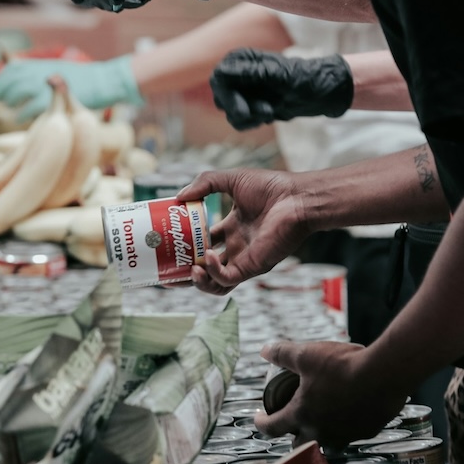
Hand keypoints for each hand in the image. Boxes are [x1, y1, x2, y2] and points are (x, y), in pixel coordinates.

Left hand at [0, 56, 141, 120]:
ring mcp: (45, 85)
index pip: (11, 69)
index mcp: (40, 65)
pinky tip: (20, 120)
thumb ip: (42, 74)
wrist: (102, 82)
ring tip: (11, 111)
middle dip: (2, 92)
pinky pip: (28, 108)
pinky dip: (21, 115)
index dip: (1, 81)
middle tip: (1, 103)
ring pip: (16, 92)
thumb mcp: (59, 70)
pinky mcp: (52, 100)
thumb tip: (23, 74)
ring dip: (9, 102)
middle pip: (10, 81)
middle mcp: (39, 72)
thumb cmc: (82, 80)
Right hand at [178, 169, 309, 294]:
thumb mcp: (231, 180)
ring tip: (188, 270)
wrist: (297, 198)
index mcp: (232, 229)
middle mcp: (236, 247)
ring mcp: (244, 259)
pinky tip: (208, 258)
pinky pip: (227, 279)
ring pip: (215, 283)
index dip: (184, 245)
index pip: (203, 242)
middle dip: (185, 272)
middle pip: (205, 268)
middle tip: (166, 268)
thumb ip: (205, 184)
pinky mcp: (252, 266)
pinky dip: (214, 273)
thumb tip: (179, 197)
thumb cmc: (272, 187)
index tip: (166, 242)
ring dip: (198, 281)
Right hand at [210, 49, 353, 130]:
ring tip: (272, 112)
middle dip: (241, 110)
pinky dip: (253, 123)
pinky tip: (270, 116)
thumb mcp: (279, 76)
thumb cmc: (304, 78)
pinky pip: (240, 121)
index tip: (243, 111)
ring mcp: (243, 91)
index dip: (227, 97)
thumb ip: (252, 74)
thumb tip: (223, 73)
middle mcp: (239, 74)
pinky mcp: (250, 106)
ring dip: (251, 118)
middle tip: (266, 112)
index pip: (219, 78)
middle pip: (221, 98)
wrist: (322, 94)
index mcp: (242, 59)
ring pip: (230, 113)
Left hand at [256, 341, 405, 447]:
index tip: (259, 419)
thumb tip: (265, 350)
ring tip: (322, 420)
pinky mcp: (366, 432)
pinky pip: (351, 435)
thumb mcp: (306, 354)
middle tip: (293, 421)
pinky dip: (346, 427)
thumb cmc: (343, 365)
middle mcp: (321, 432)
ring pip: (327, 444)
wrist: (384, 374)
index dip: (261, 423)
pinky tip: (350, 412)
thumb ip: (283, 353)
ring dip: (321, 435)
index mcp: (302, 415)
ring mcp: (345, 435)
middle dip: (293, 434)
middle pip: (299, 444)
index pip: (272, 427)